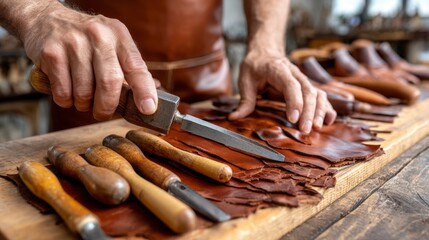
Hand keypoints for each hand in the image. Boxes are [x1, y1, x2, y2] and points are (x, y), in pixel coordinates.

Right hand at [22, 3, 156, 119]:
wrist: (45, 18)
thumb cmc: (87, 40)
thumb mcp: (112, 43)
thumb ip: (130, 69)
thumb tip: (151, 97)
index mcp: (119, 35)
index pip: (136, 66)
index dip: (144, 90)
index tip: (148, 108)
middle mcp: (98, 36)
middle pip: (110, 82)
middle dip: (107, 107)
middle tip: (103, 113)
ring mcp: (73, 42)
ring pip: (84, 92)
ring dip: (84, 104)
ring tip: (82, 96)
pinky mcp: (51, 52)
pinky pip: (63, 92)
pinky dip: (66, 101)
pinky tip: (66, 90)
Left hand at [229, 52, 335, 133]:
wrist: (266, 52)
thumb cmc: (255, 66)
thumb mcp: (245, 80)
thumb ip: (243, 100)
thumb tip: (234, 117)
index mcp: (277, 69)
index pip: (290, 85)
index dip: (294, 102)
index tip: (293, 119)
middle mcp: (294, 73)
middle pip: (307, 91)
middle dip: (308, 112)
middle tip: (305, 130)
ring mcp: (303, 79)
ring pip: (317, 93)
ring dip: (319, 111)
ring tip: (317, 128)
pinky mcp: (307, 86)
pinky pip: (321, 96)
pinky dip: (326, 108)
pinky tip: (328, 121)